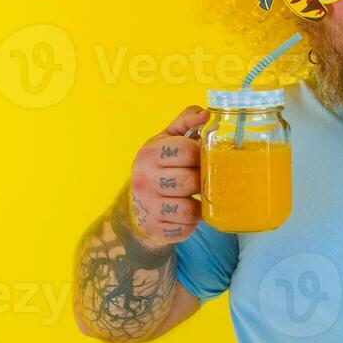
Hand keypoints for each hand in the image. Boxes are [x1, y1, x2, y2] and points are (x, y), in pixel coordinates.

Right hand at [127, 105, 208, 247]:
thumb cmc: (158, 168)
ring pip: (190, 209)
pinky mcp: (154, 228)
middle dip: (202, 181)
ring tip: (195, 197)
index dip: (203, 155)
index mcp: (150, 153)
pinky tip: (186, 213)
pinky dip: (191, 223)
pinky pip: (185, 228)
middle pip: (191, 181)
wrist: (135, 207)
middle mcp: (145, 179)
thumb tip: (207, 114)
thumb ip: (187, 122)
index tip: (203, 158)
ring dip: (199, 205)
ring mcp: (148, 206)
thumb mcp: (167, 141)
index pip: (189, 151)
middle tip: (202, 180)